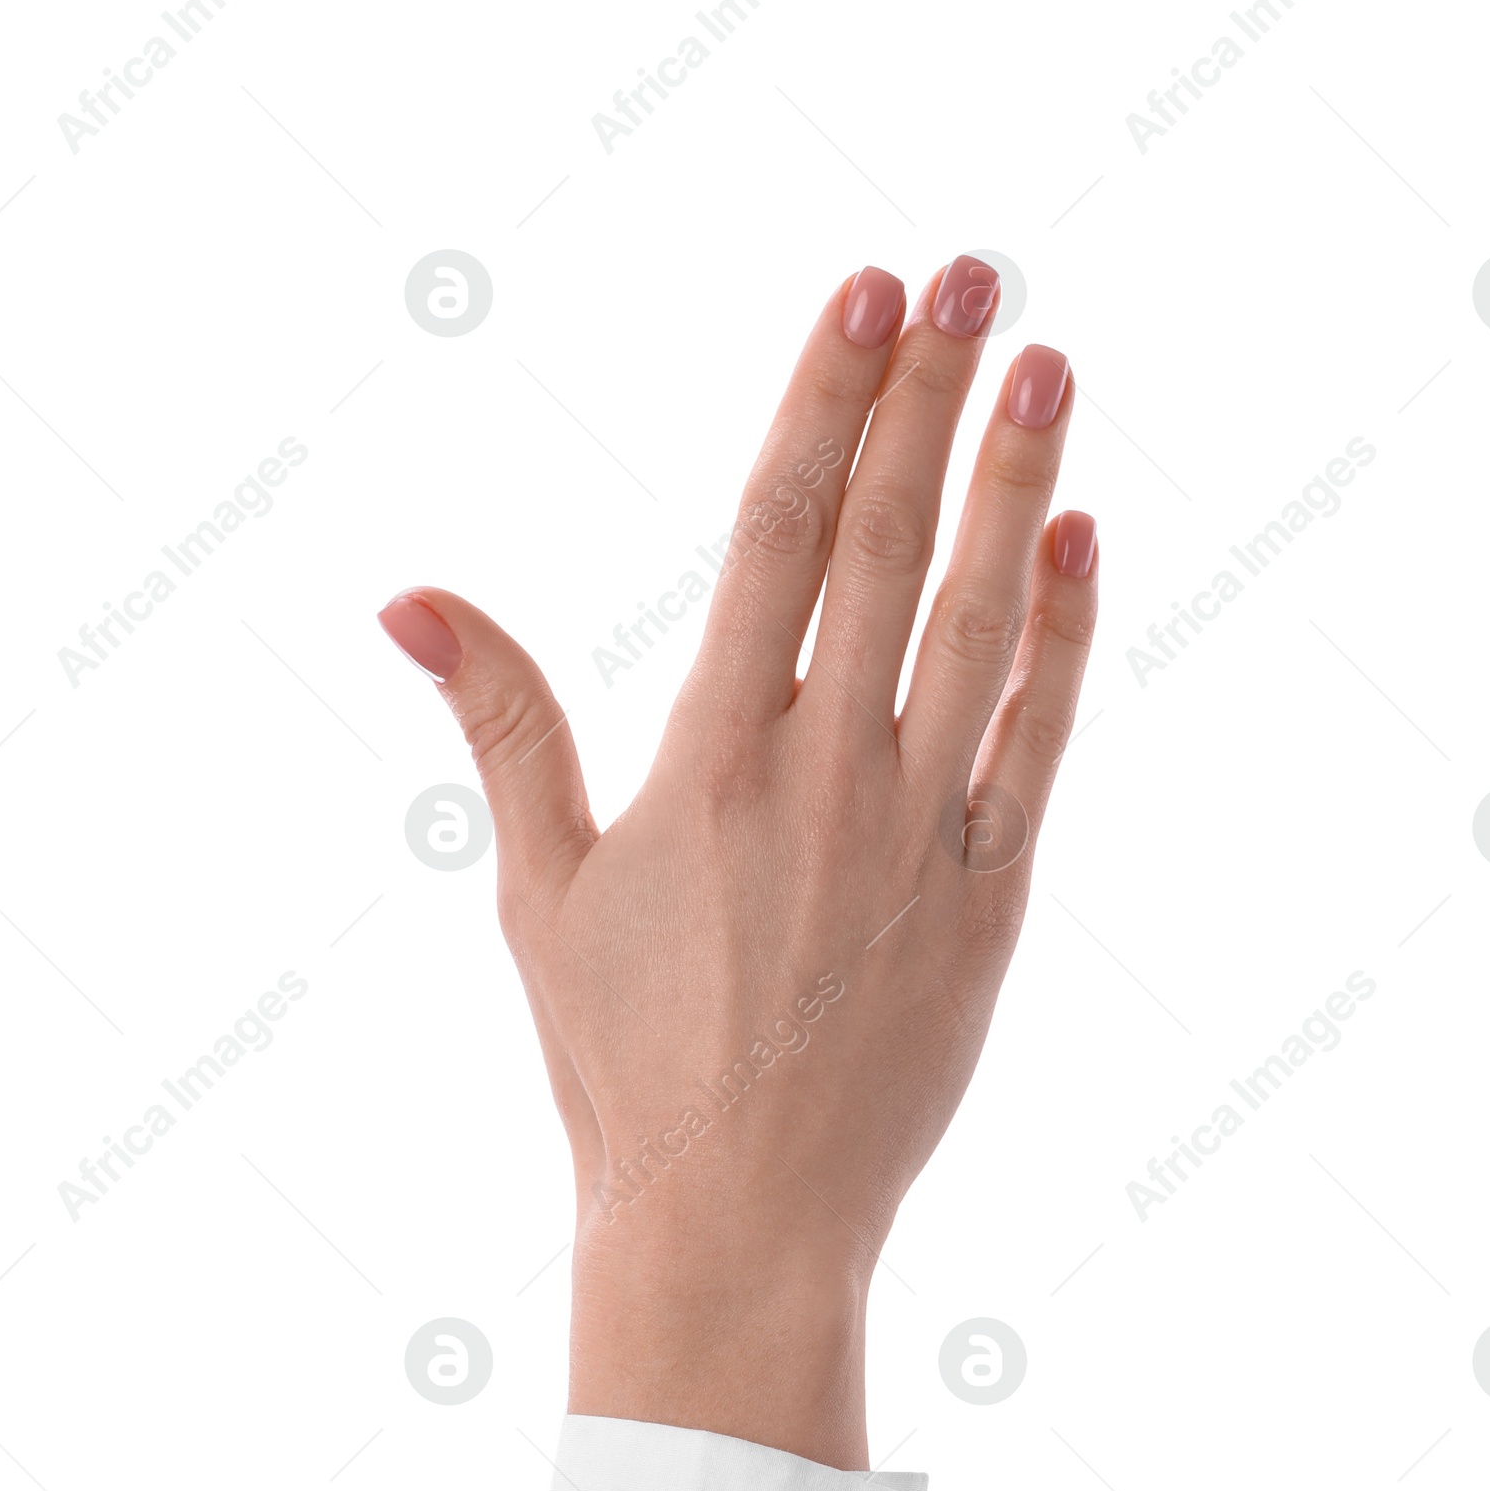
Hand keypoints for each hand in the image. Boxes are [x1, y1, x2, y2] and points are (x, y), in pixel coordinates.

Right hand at [378, 258, 1096, 1469]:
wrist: (738, 1220)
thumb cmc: (621, 1062)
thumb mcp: (536, 888)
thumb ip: (500, 724)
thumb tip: (408, 597)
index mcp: (708, 759)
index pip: (780, 532)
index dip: (829, 401)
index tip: (870, 295)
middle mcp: (824, 775)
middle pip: (892, 544)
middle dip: (934, 397)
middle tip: (977, 269)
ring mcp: (920, 834)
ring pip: (984, 622)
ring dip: (1018, 483)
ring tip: (1048, 362)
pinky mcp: (989, 901)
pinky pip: (1040, 741)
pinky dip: (1065, 638)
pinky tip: (1081, 539)